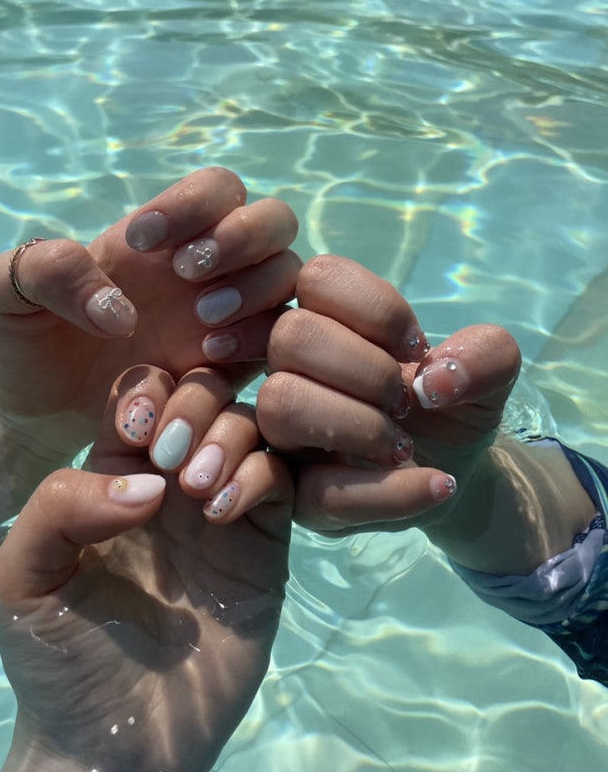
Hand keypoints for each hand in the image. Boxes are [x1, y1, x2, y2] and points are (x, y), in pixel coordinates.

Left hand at [0, 167, 298, 463]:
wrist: (34, 416)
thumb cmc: (24, 344)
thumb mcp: (4, 294)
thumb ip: (45, 270)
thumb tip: (120, 311)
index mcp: (160, 236)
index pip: (218, 188)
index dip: (193, 202)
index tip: (137, 241)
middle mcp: (206, 268)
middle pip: (275, 219)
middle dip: (242, 237)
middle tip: (186, 272)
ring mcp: (227, 316)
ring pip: (289, 275)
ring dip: (255, 287)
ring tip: (199, 321)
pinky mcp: (233, 367)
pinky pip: (278, 341)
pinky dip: (257, 339)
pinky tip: (206, 357)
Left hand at [0, 373, 291, 771]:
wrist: (116, 747)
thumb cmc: (58, 661)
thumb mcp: (22, 578)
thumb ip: (58, 507)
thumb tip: (147, 482)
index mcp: (112, 473)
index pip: (142, 392)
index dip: (146, 391)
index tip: (138, 428)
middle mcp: (172, 482)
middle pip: (203, 395)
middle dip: (194, 404)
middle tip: (172, 457)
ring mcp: (221, 511)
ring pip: (249, 426)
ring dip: (227, 438)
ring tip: (199, 491)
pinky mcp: (262, 547)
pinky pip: (278, 481)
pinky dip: (258, 477)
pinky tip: (224, 513)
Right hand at [257, 255, 520, 533]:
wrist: (454, 468)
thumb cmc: (450, 402)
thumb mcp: (490, 370)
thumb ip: (487, 354)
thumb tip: (432, 383)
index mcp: (324, 319)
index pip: (318, 277)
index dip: (377, 309)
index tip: (417, 348)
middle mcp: (288, 367)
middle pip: (291, 335)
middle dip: (368, 369)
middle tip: (406, 401)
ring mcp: (281, 430)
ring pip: (282, 404)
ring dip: (362, 425)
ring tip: (404, 446)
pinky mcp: (294, 494)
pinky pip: (318, 491)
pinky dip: (391, 491)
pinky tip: (438, 485)